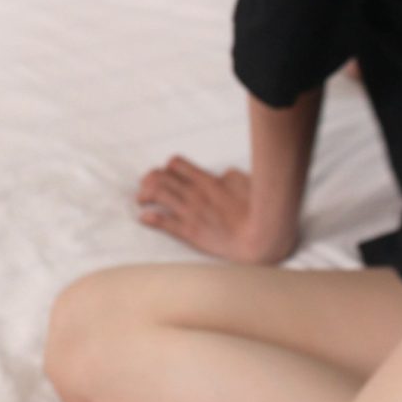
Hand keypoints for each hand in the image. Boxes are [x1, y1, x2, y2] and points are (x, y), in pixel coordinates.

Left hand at [135, 157, 284, 262]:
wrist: (258, 237)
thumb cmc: (255, 210)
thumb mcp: (243, 182)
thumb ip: (228, 176)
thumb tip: (222, 174)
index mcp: (207, 180)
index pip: (176, 164)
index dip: (166, 168)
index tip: (165, 176)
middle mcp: (195, 193)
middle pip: (160, 177)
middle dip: (149, 180)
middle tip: (146, 188)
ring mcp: (191, 212)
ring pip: (157, 194)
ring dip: (144, 195)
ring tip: (142, 200)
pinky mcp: (190, 231)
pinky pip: (163, 221)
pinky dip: (149, 218)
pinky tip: (145, 218)